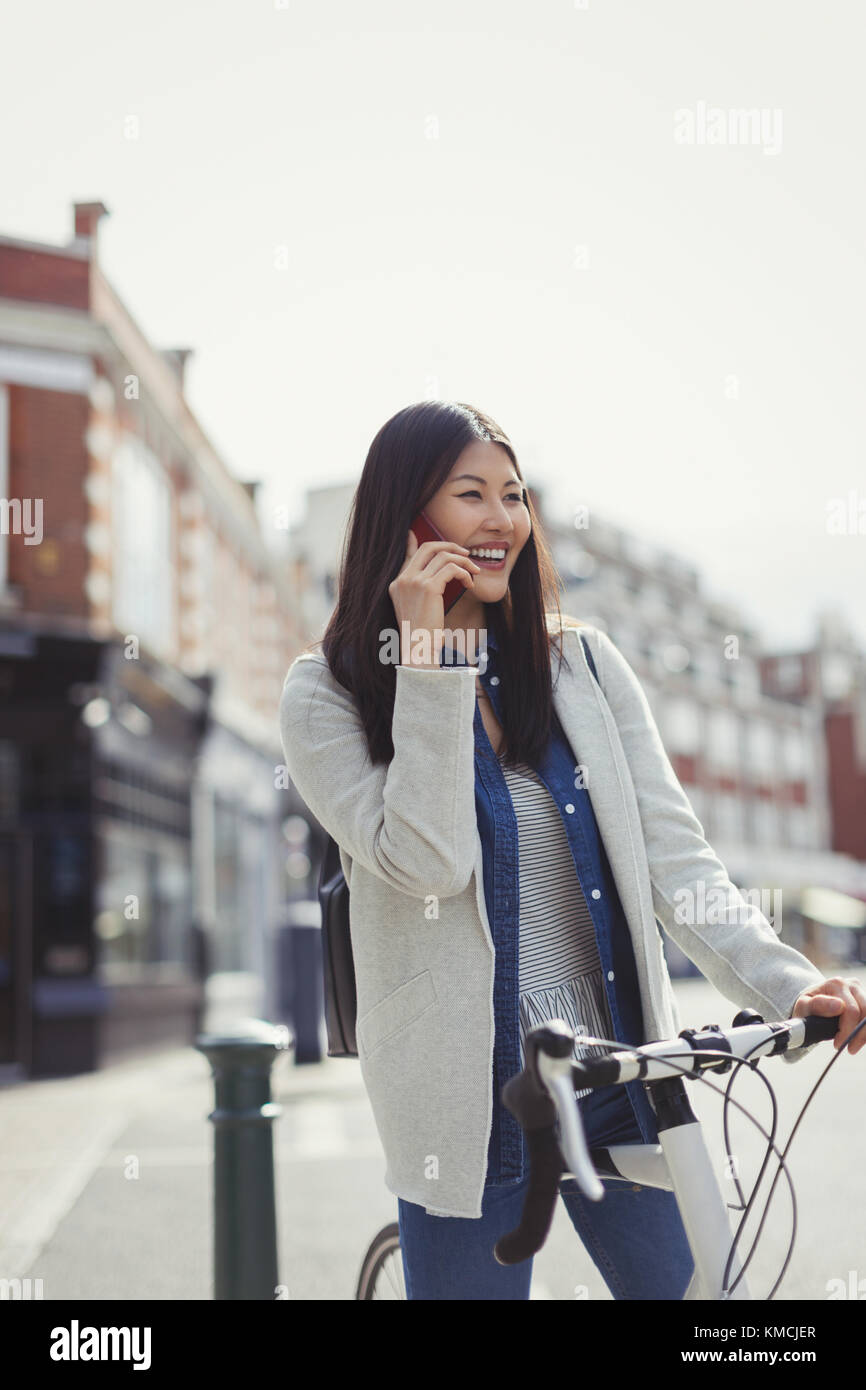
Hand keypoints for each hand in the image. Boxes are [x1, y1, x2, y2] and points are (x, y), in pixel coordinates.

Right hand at [389, 530, 479, 664]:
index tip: (416, 533)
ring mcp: (414, 582)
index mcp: (396, 584)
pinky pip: (452, 569)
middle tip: (465, 554)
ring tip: (474, 571)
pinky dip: (464, 573)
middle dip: (449, 546)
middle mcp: (403, 579)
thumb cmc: (422, 634)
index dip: (413, 541)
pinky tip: (469, 583)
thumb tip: (436, 579)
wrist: (418, 649)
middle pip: (427, 547)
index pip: (409, 555)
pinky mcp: (428, 587)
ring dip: (463, 561)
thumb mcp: (416, 609)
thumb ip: (422, 590)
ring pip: (443, 556)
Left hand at [792, 976, 865, 1054]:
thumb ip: (818, 1005)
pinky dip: (865, 1032)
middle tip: (848, 1048)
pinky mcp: (865, 1000)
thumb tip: (839, 1006)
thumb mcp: (804, 1006)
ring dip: (864, 1034)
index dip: (847, 1031)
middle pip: (865, 1012)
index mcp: (836, 984)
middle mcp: (851, 984)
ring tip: (853, 1046)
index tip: (838, 1044)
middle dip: (858, 1035)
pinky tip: (858, 1039)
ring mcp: (861, 991)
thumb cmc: (808, 1007)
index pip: (851, 1011)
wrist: (813, 1003)